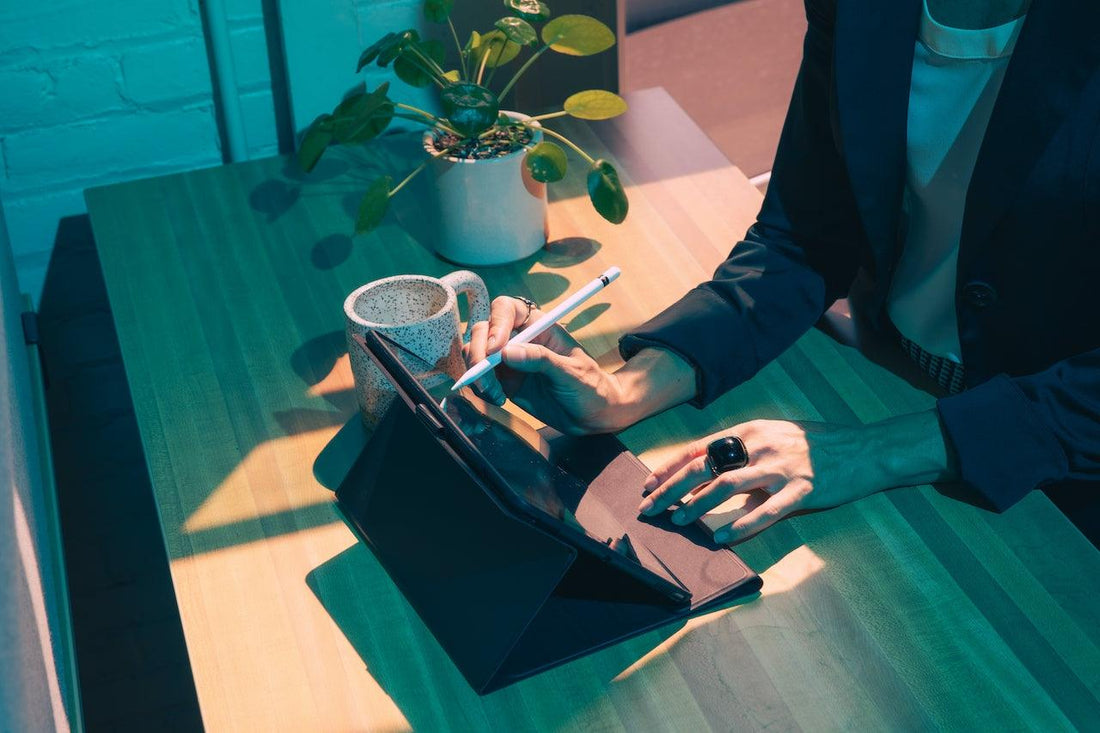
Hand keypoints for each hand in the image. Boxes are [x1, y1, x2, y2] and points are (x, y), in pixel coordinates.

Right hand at [463, 296, 626, 433]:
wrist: (592, 414)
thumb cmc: (589, 386)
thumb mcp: (572, 372)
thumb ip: (542, 360)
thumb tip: (507, 352)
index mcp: (538, 325)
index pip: (506, 309)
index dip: (496, 323)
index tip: (496, 348)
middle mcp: (519, 338)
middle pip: (483, 330)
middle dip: (478, 352)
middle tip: (483, 375)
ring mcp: (508, 359)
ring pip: (475, 353)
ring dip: (477, 372)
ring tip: (494, 394)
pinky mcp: (503, 380)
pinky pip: (480, 377)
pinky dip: (480, 388)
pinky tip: (498, 400)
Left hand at [637, 412, 954, 542]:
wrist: (865, 448)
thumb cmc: (816, 444)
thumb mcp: (773, 436)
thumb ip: (742, 452)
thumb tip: (707, 472)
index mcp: (749, 431)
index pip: (698, 449)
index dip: (669, 468)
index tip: (647, 485)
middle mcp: (760, 445)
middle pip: (704, 466)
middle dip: (671, 488)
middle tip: (649, 508)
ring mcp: (781, 467)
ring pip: (728, 485)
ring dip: (698, 504)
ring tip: (677, 520)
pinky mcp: (802, 490)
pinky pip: (766, 510)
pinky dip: (741, 524)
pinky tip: (722, 536)